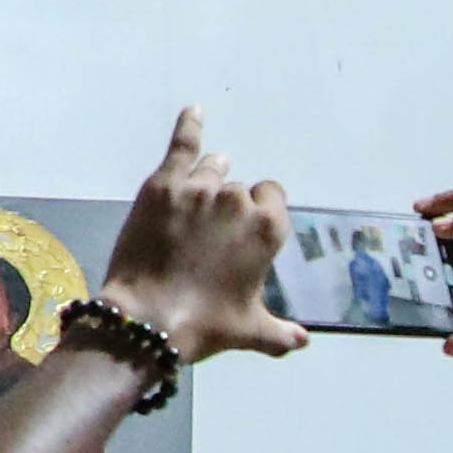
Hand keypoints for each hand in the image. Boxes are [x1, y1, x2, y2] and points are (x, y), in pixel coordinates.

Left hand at [103, 110, 304, 367]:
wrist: (149, 319)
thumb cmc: (206, 325)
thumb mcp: (251, 332)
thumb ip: (281, 333)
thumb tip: (302, 341)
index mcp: (268, 230)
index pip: (273, 199)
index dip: (261, 212)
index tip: (247, 230)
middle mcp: (239, 202)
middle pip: (240, 189)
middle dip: (232, 204)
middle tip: (214, 231)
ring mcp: (200, 189)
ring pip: (214, 169)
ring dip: (213, 175)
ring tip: (204, 187)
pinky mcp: (164, 185)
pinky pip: (182, 146)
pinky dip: (189, 126)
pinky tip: (194, 111)